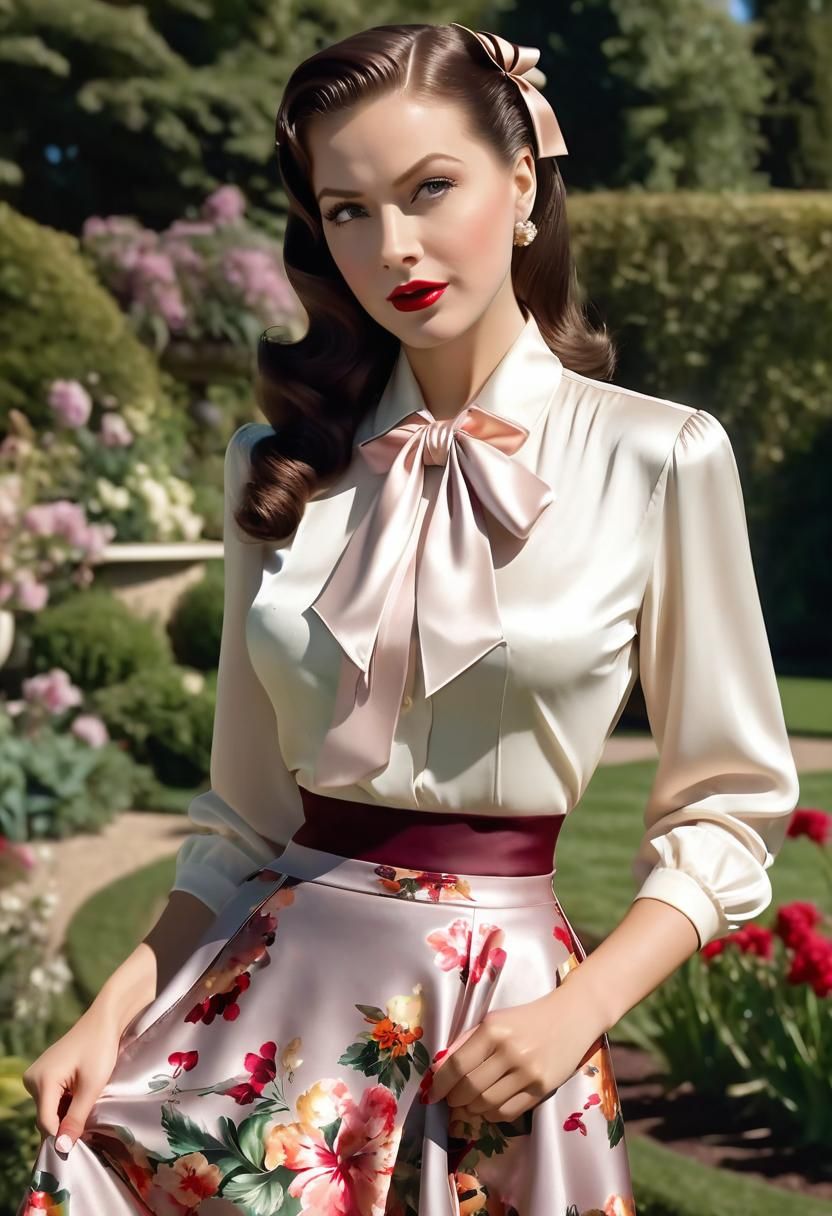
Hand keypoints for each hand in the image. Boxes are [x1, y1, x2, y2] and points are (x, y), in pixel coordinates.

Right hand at [22, 1006, 123, 1153]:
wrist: (104, 1020)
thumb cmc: (100, 1049)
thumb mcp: (92, 1087)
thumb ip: (76, 1118)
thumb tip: (61, 1149)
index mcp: (41, 1082)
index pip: (46, 1124)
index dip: (63, 1137)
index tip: (84, 1145)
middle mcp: (32, 1079)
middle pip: (46, 1118)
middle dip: (65, 1126)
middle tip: (89, 1132)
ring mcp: (36, 1076)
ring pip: (50, 1110)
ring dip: (67, 1115)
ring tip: (88, 1114)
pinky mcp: (44, 1074)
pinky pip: (52, 1099)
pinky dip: (66, 1104)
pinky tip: (82, 1101)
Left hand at [424, 981, 605, 1124]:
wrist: (570, 1017)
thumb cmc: (526, 1018)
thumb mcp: (493, 1020)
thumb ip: (466, 1042)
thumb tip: (439, 1069)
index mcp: (493, 1030)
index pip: (457, 1065)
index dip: (440, 1084)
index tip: (431, 1094)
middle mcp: (510, 1052)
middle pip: (470, 1088)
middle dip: (454, 1099)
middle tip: (451, 1099)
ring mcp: (528, 1072)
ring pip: (487, 1103)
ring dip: (471, 1109)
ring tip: (468, 1104)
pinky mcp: (542, 1089)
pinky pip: (508, 1112)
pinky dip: (491, 1114)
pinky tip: (488, 1107)